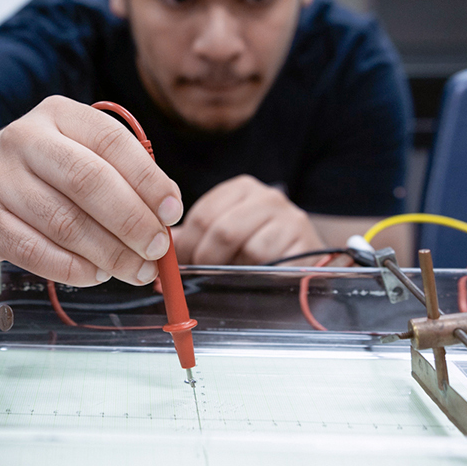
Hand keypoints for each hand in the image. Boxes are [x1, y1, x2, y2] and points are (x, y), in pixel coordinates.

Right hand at [0, 96, 183, 285]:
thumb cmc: (36, 174)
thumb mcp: (71, 151)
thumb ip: (117, 174)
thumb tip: (164, 217)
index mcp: (56, 114)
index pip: (111, 142)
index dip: (148, 179)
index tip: (172, 212)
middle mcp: (23, 140)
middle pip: (89, 182)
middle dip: (132, 222)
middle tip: (157, 250)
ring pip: (66, 223)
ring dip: (109, 254)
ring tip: (135, 270)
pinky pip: (38, 253)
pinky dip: (75, 270)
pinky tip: (96, 274)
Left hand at [170, 174, 324, 264]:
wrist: (300, 252)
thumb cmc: (252, 243)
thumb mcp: (223, 231)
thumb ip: (192, 240)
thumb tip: (160, 263)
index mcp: (241, 188)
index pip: (203, 215)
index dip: (188, 246)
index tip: (182, 264)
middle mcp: (268, 197)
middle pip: (224, 231)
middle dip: (207, 260)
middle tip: (203, 275)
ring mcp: (291, 218)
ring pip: (250, 250)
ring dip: (235, 270)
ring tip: (233, 274)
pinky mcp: (306, 243)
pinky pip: (274, 265)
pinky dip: (259, 276)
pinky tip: (255, 277)